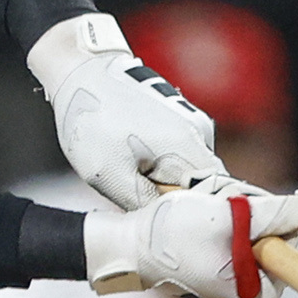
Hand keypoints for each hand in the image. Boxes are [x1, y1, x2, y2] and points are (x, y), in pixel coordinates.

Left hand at [33, 11, 222, 207]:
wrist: (81, 70)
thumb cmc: (92, 121)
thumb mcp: (109, 175)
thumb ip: (145, 204)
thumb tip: (169, 226)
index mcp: (187, 149)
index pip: (216, 198)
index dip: (193, 217)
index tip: (167, 225)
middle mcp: (200, 134)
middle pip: (202, 186)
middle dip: (174, 200)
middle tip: (139, 201)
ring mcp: (192, 122)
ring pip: (189, 170)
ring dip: (164, 181)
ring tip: (129, 174)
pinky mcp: (180, 116)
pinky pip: (179, 153)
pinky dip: (160, 163)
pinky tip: (131, 156)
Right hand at [84, 180, 297, 297]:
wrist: (128, 242)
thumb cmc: (173, 236)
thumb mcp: (230, 219)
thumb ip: (277, 215)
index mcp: (257, 296)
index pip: (294, 248)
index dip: (275, 221)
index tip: (242, 213)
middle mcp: (251, 291)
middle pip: (278, 235)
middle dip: (253, 213)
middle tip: (221, 208)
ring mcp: (237, 275)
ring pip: (258, 227)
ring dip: (238, 208)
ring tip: (207, 209)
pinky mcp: (224, 260)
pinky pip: (240, 228)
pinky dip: (226, 214)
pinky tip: (202, 212)